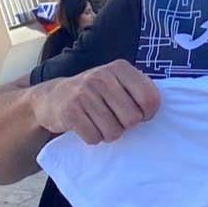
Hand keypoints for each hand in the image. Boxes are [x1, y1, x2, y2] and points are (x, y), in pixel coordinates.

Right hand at [33, 58, 160, 144]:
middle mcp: (102, 77)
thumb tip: (155, 109)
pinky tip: (87, 126)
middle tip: (115, 118)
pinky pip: (94, 138)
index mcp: (120, 68)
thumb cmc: (95, 92)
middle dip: (126, 125)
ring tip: (99, 122)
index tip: (140, 115)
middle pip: (132, 119)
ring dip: (109, 133)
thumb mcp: (116, 81)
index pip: (150, 98)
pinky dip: (93, 138)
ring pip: (114, 132)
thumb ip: (137, 89)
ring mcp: (84, 93)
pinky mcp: (70, 111)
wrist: (52, 97)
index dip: (148, 114)